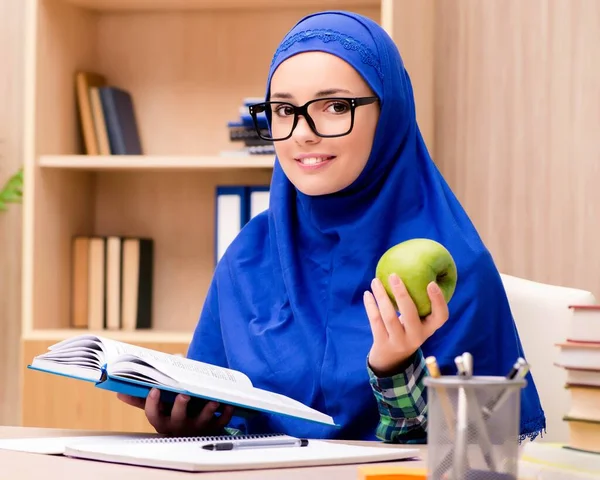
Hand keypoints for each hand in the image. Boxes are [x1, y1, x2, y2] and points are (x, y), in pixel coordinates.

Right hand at [117, 388, 234, 435]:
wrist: (194, 431)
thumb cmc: (172, 414)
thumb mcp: (158, 409)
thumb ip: (142, 400)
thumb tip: (120, 391)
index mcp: (164, 421)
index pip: (153, 416)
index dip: (153, 404)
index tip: (154, 389)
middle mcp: (179, 427)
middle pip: (177, 419)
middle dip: (180, 407)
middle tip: (183, 395)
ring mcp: (197, 427)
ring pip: (202, 421)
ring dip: (208, 410)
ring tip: (212, 400)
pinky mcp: (214, 428)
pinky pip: (222, 422)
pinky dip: (227, 413)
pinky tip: (229, 403)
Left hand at [364, 274, 448, 376]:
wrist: (392, 359)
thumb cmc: (407, 330)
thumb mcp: (418, 322)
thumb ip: (419, 303)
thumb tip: (417, 269)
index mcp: (429, 329)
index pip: (441, 317)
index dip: (438, 301)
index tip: (431, 283)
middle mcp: (416, 337)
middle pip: (410, 314)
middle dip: (401, 293)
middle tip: (393, 275)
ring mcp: (399, 342)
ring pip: (389, 316)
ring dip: (381, 296)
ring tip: (375, 281)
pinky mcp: (383, 343)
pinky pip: (375, 321)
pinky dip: (370, 306)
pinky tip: (367, 294)